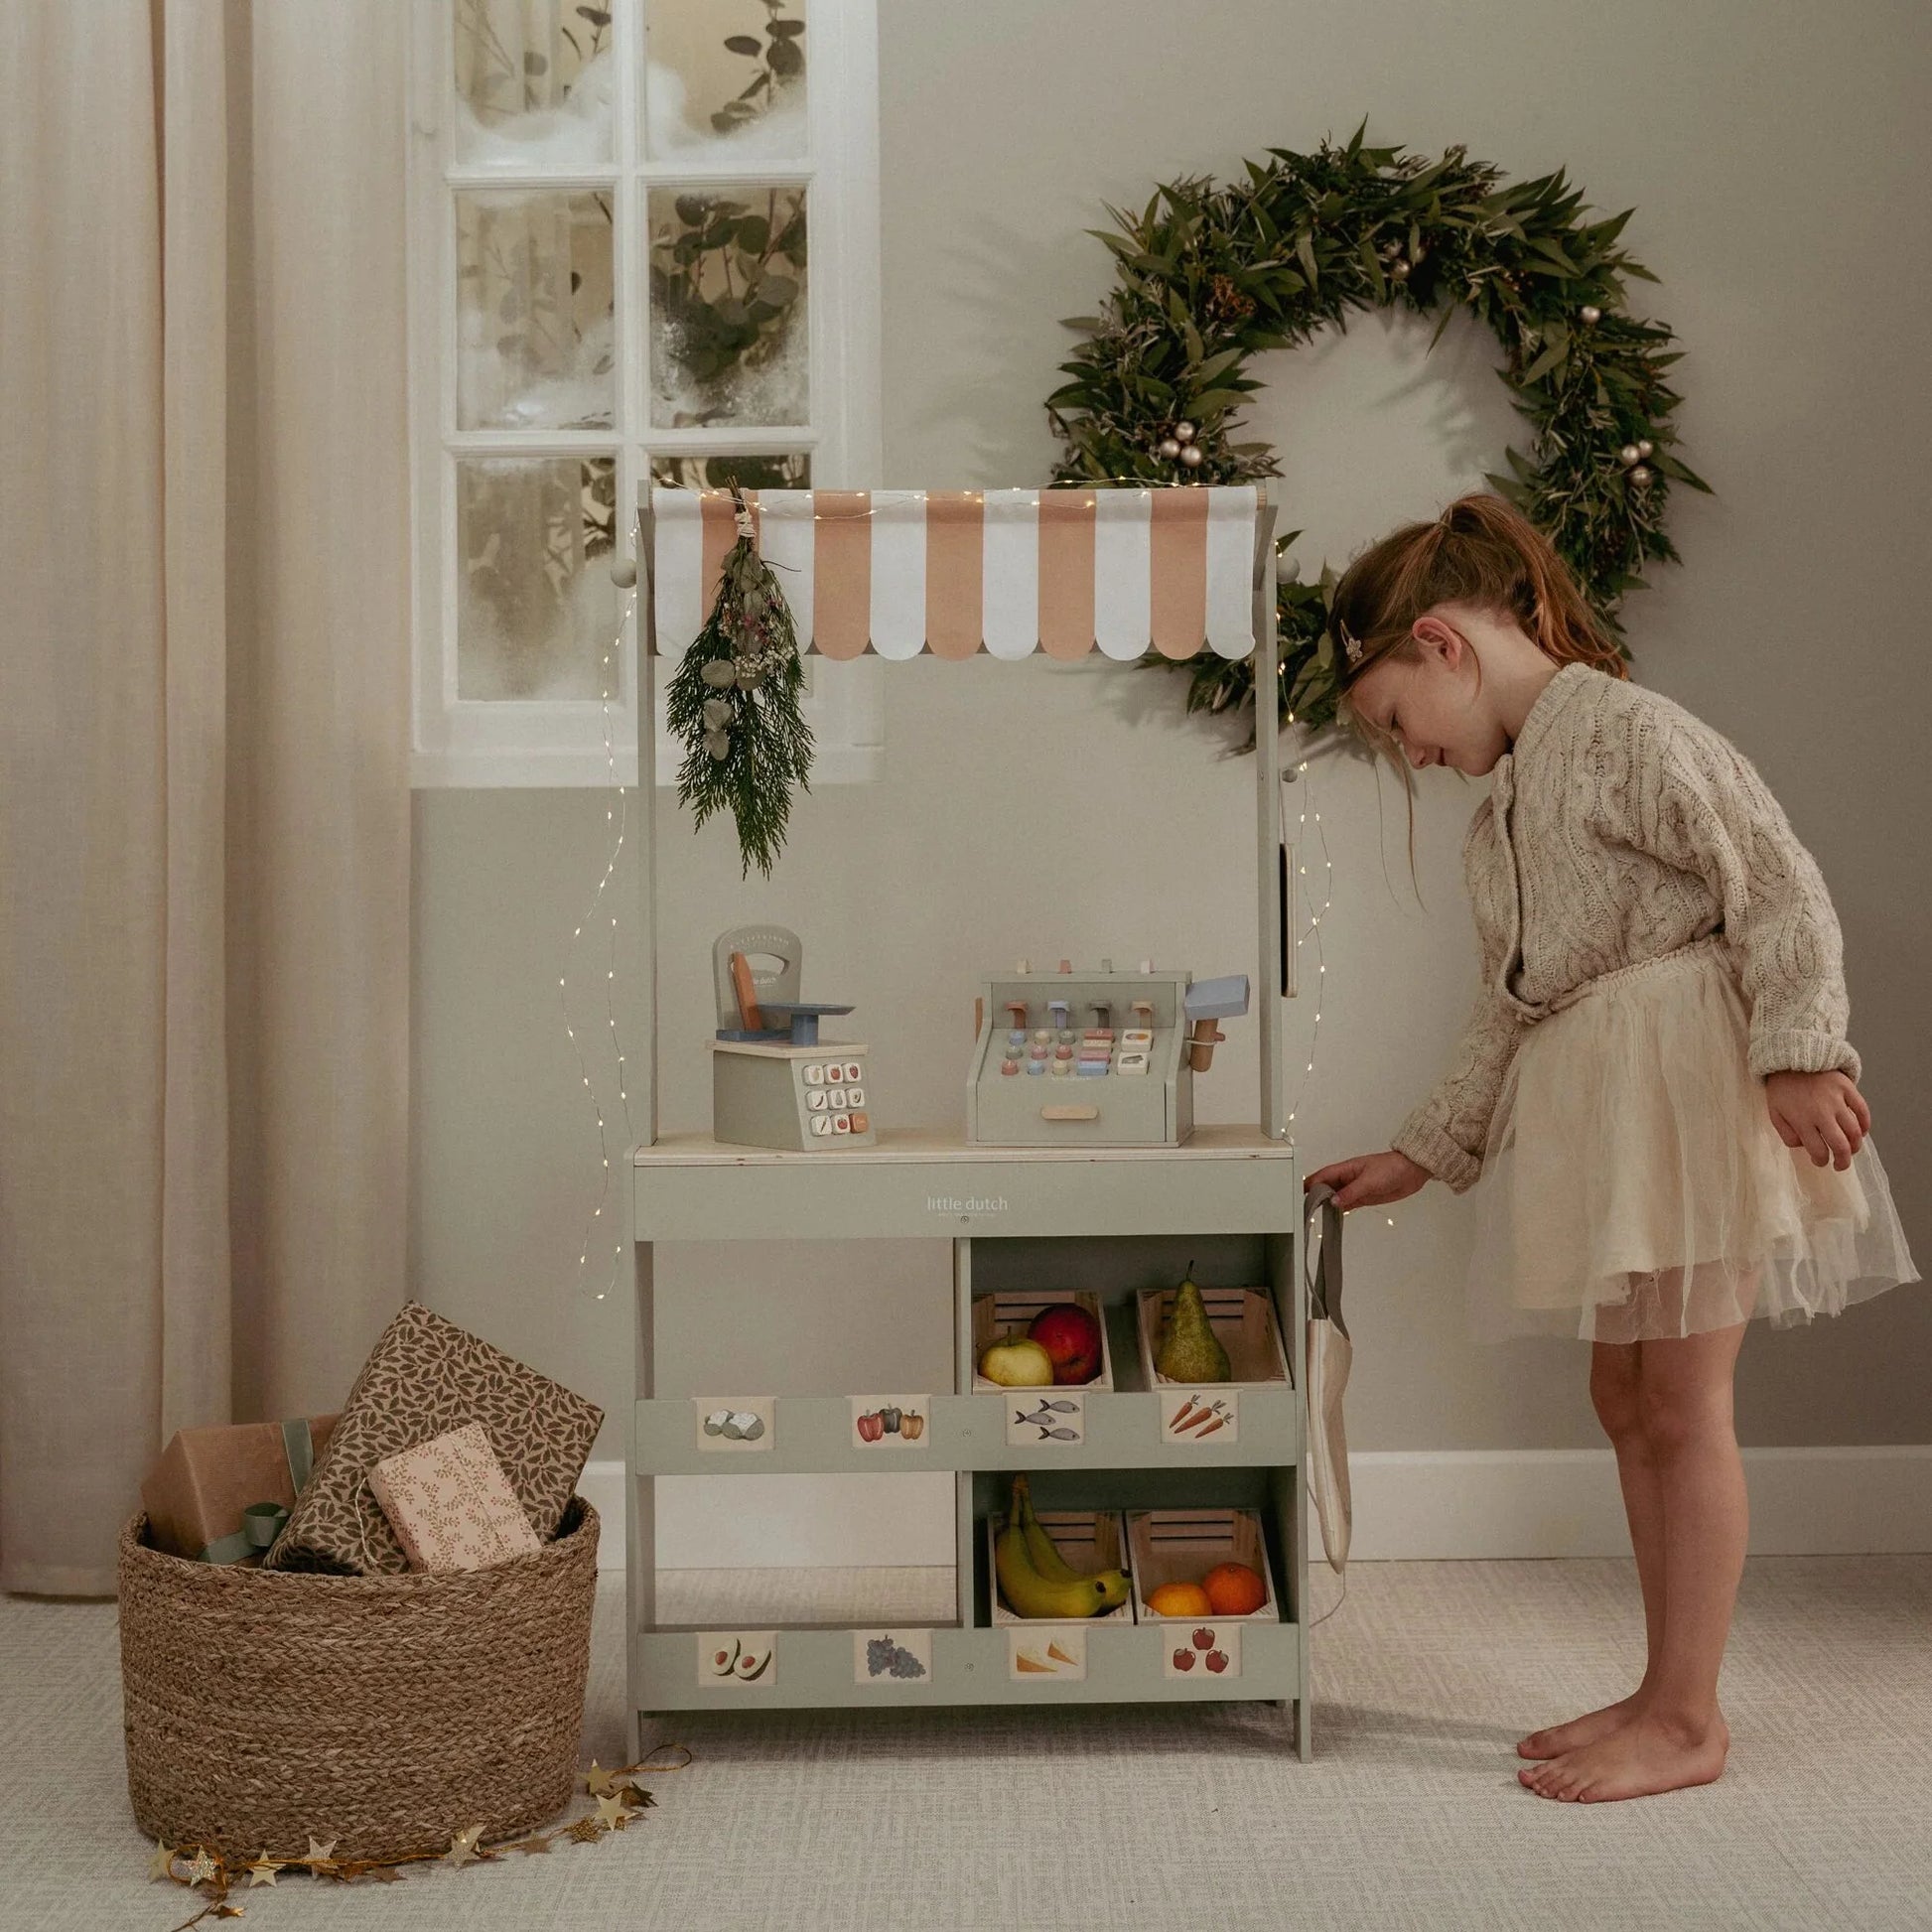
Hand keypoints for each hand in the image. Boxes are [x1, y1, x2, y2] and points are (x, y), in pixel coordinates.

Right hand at [1304, 1149, 1431, 1210]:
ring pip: (1335, 1197)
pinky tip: (1333, 1216)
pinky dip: (1339, 1210)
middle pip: (1325, 1188)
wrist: (1411, 1172)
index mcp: (1345, 1169)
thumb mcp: (1369, 1180)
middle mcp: (1347, 1179)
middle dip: (1315, 1197)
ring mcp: (1355, 1188)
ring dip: (1326, 1205)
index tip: (1300, 1196)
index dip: (1310, 1185)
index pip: (1321, 1177)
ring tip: (1315, 1216)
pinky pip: (1347, 1204)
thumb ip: (1351, 1192)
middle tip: (1304, 1210)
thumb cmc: (1391, 1168)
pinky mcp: (1364, 1197)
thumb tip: (1333, 1202)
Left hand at [1765, 1069, 1869, 1170]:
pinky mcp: (1847, 1088)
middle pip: (1841, 1145)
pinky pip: (1863, 1110)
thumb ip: (1787, 1133)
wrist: (1791, 1057)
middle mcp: (1822, 1113)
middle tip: (1840, 1165)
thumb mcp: (1774, 1112)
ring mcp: (1837, 1100)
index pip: (1818, 1150)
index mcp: (1802, 1120)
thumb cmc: (1782, 1088)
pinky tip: (1861, 1132)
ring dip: (1855, 1145)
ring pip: (1855, 1131)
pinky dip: (1865, 1124)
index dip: (1821, 1161)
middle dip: (1843, 1161)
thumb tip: (1804, 1147)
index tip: (1821, 1161)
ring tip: (1851, 1150)